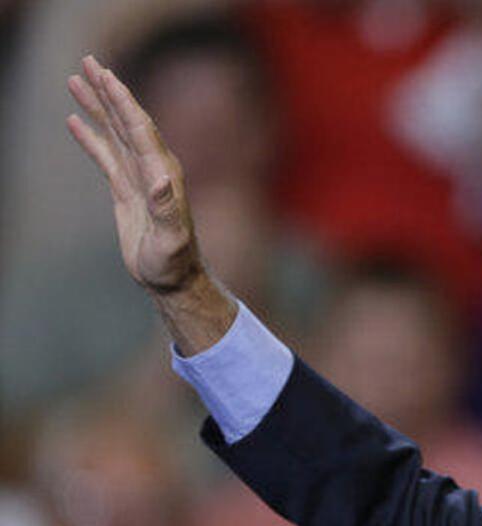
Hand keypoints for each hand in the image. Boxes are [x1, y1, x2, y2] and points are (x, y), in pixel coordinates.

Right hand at [67, 55, 202, 293]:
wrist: (173, 278)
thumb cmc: (174, 261)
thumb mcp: (172, 238)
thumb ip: (167, 209)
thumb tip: (160, 180)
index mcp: (164, 173)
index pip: (141, 128)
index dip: (123, 102)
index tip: (106, 76)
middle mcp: (154, 169)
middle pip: (127, 121)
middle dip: (109, 91)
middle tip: (88, 61)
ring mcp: (139, 178)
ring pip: (115, 133)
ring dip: (97, 106)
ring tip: (76, 80)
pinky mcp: (127, 190)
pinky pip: (106, 155)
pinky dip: (91, 136)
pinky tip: (75, 120)